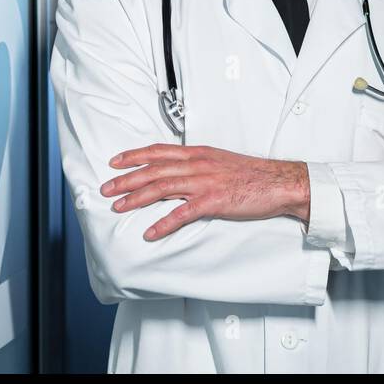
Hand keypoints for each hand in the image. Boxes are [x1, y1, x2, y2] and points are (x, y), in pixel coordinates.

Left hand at [101, 145, 308, 240]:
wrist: (278, 182)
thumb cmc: (250, 174)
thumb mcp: (219, 161)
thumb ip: (197, 165)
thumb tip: (177, 172)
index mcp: (198, 153)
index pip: (159, 151)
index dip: (134, 156)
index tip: (115, 162)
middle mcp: (198, 164)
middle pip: (154, 169)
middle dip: (126, 179)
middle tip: (106, 189)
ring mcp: (205, 182)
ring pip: (162, 187)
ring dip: (136, 198)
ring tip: (118, 207)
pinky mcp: (214, 201)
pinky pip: (183, 213)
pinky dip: (164, 223)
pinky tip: (150, 232)